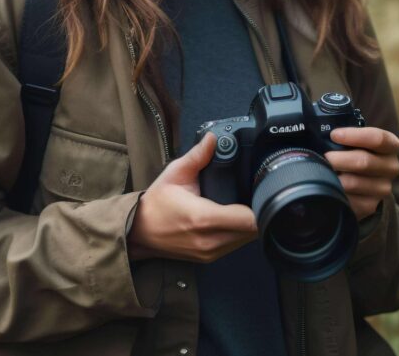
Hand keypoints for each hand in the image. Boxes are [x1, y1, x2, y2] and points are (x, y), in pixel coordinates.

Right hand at [128, 132, 258, 262]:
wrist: (139, 232)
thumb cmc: (157, 203)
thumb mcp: (175, 173)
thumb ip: (198, 156)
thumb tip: (214, 138)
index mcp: (203, 218)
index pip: (249, 219)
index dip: (259, 204)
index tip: (259, 190)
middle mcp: (210, 240)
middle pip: (254, 230)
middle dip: (258, 211)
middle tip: (254, 194)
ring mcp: (211, 253)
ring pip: (248, 240)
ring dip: (250, 223)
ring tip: (243, 204)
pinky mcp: (210, 259)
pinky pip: (236, 245)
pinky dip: (240, 232)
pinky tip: (233, 218)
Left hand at [324, 127, 398, 220]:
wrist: (364, 183)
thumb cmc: (355, 153)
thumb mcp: (356, 140)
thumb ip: (346, 133)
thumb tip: (321, 130)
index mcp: (391, 145)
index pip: (378, 138)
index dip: (354, 136)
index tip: (334, 135)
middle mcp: (392, 167)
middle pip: (364, 162)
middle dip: (338, 158)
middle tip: (323, 156)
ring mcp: (383, 188)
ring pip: (354, 182)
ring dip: (334, 177)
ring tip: (323, 171)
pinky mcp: (371, 205)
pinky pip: (349, 200)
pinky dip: (335, 192)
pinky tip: (329, 186)